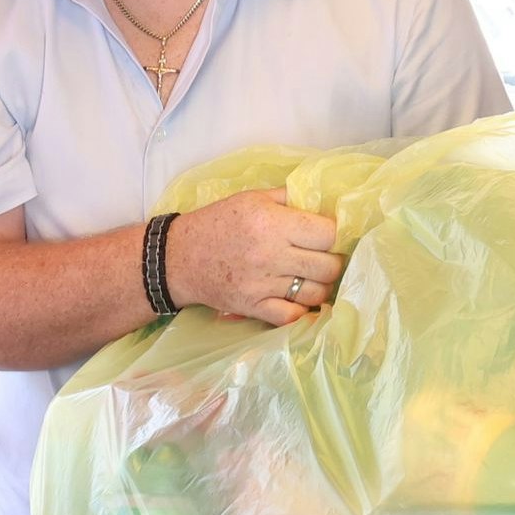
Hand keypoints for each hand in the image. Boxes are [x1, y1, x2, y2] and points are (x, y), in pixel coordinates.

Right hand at [166, 191, 343, 325]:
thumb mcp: (252, 198)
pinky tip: (301, 300)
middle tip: (324, 258)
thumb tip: (323, 202)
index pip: (328, 234)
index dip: (333, 234)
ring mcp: (263, 285)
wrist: (180, 257)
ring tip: (312, 278)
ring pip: (316, 293)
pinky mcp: (254, 307)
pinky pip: (292, 317)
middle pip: (328, 266)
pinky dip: (303, 311)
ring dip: (321, 286)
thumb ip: (289, 198)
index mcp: (272, 223)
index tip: (326, 235)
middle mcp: (271, 255)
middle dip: (332, 261)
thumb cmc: (217, 222)